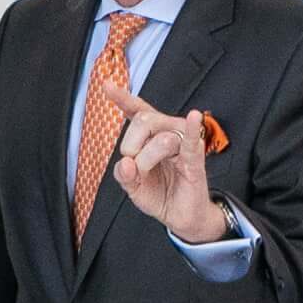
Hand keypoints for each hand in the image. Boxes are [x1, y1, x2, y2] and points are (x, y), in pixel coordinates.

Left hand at [109, 92, 227, 242]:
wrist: (180, 216)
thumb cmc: (160, 195)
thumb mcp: (133, 187)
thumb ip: (124, 175)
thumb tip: (125, 164)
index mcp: (150, 137)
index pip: (137, 111)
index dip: (123, 98)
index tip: (107, 85)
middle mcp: (167, 134)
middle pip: (145, 120)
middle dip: (131, 143)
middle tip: (133, 162)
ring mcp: (182, 145)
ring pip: (161, 137)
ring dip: (147, 158)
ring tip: (148, 171)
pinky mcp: (195, 160)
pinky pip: (193, 142)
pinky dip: (192, 129)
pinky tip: (193, 117)